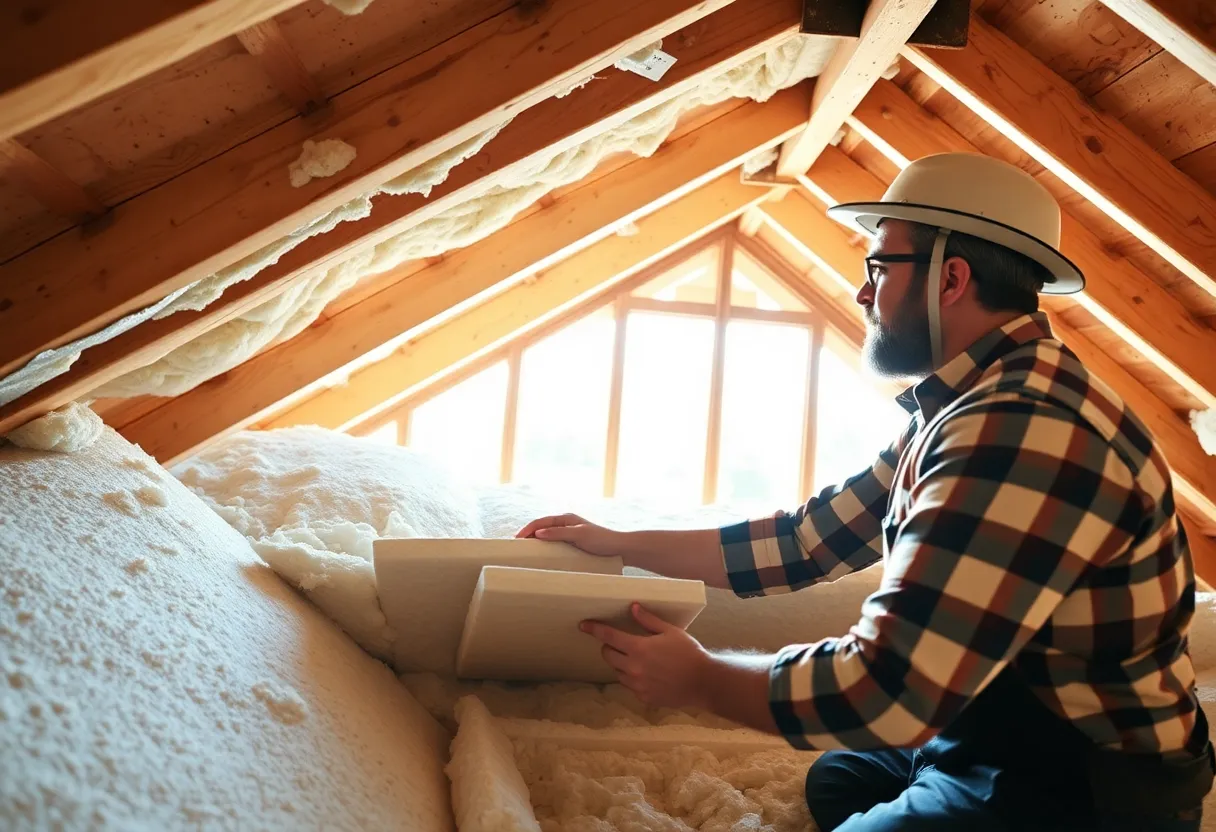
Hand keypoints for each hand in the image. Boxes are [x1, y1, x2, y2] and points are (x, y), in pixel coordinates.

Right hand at [516, 513, 621, 556]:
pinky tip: (540, 555)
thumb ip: (559, 533)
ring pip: (546, 535)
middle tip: (515, 546)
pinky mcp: (572, 543)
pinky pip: (553, 543)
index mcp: (565, 519)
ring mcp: (568, 533)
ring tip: (524, 551)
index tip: (516, 539)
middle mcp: (565, 524)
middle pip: (541, 527)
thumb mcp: (579, 535)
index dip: (527, 529)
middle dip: (527, 534)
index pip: (540, 522)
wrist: (619, 548)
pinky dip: (544, 546)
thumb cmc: (601, 540)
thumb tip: (538, 533)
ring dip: (535, 541)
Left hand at [580, 603, 711, 709]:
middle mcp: (634, 668)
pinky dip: (633, 678)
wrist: (703, 682)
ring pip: (617, 672)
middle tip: (621, 642)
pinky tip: (648, 674)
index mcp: (639, 648)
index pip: (609, 636)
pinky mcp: (643, 697)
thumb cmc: (689, 653)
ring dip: (621, 663)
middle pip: (608, 655)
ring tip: (637, 659)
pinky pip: (630, 685)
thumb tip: (633, 608)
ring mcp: (637, 685)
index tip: (583, 625)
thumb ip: (649, 621)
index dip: (594, 629)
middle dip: (609, 647)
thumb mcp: (671, 631)